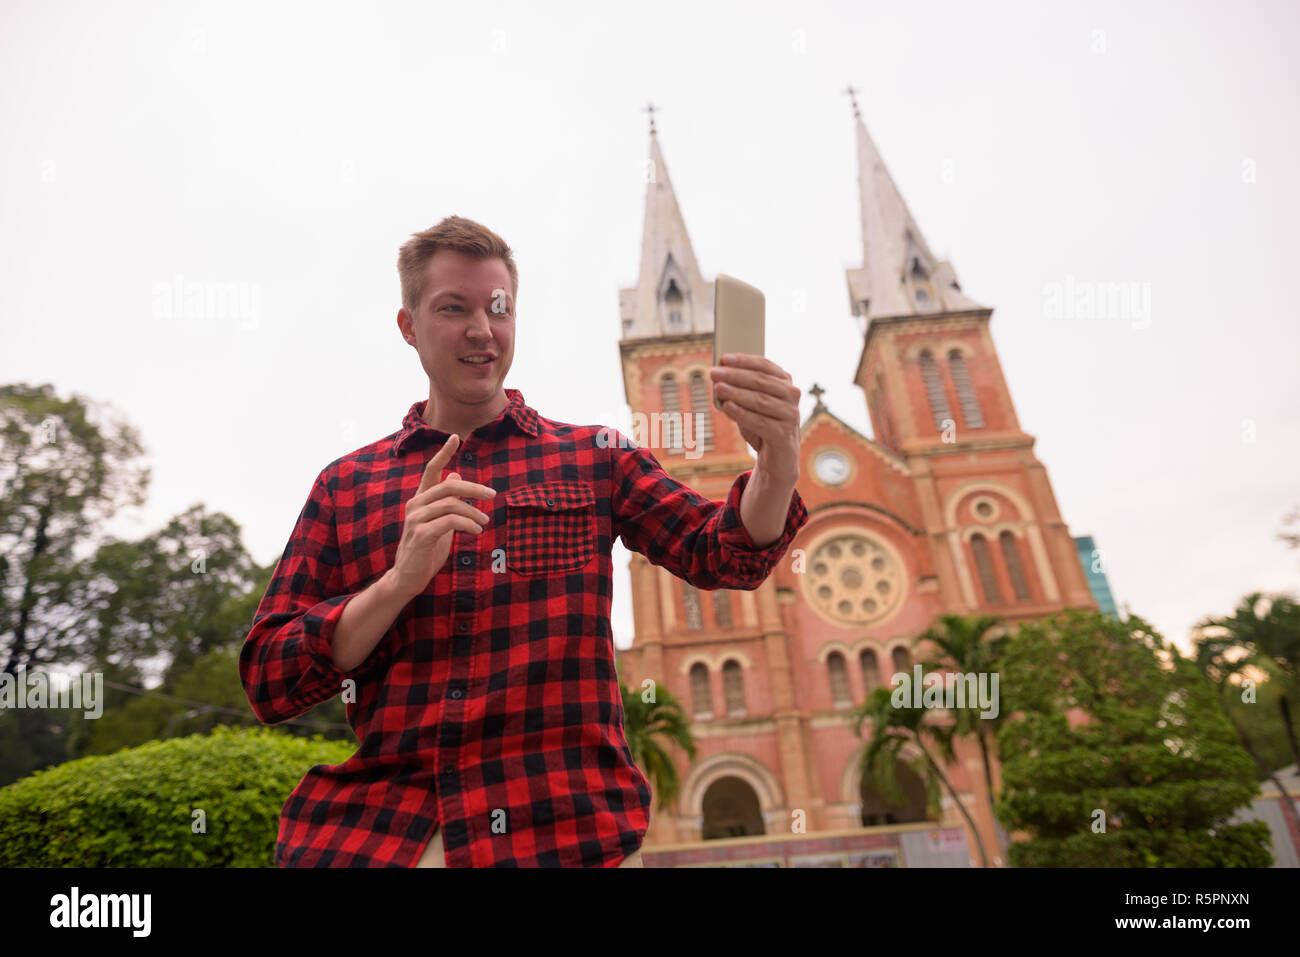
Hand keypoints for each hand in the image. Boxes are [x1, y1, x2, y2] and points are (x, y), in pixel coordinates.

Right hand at [385, 433, 496, 601]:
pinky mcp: (421, 535)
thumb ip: (445, 500)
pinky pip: (449, 522)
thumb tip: (455, 475)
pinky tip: (476, 530)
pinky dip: (467, 524)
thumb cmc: (426, 549)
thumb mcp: (439, 521)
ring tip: (485, 521)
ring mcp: (416, 519)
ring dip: (473, 511)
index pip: (431, 470)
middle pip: (449, 485)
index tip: (456, 438)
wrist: (407, 577)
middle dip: (473, 487)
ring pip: (452, 504)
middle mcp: (416, 505)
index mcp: (421, 499)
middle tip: (492, 494)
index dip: (444, 453)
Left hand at [709, 354, 800, 486]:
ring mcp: (790, 415)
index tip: (723, 358)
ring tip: (718, 388)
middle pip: (761, 381)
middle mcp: (791, 395)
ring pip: (760, 400)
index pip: (764, 365)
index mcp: (785, 382)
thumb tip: (719, 379)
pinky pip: (760, 421)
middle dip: (735, 375)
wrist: (777, 458)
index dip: (743, 360)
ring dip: (737, 393)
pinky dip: (742, 413)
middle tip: (714, 372)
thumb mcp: (750, 405)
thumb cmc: (761, 425)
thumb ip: (739, 391)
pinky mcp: (784, 434)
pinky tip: (727, 407)